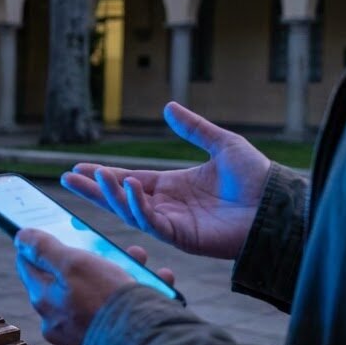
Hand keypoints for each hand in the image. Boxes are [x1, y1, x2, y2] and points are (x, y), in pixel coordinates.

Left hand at [16, 229, 175, 344]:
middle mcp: (58, 323)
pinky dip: (135, 300)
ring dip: (121, 275)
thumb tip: (21, 237)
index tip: (49, 232)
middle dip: (92, 259)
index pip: (30, 267)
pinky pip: (119, 317)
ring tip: (142, 262)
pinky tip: (159, 287)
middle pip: (69, 281)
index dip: (37, 247)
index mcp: (45, 301)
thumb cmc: (108, 302)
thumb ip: (45, 249)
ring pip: (98, 297)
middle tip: (112, 246)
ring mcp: (82, 338)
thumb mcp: (75, 264)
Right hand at [60, 102, 271, 259]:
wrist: (278, 204)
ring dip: (110, 194)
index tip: (79, 167)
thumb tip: (168, 107)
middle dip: (93, 189)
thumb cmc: (257, 178)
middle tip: (67, 177)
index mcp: (173, 186)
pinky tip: (129, 189)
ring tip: (93, 176)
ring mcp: (173, 223)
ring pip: (130, 211)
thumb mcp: (222, 144)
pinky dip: (137, 207)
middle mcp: (168, 206)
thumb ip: (194, 128)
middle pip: (121, 198)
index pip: (130, 180)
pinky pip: (151, 223)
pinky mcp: (182, 237)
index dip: (105, 175)